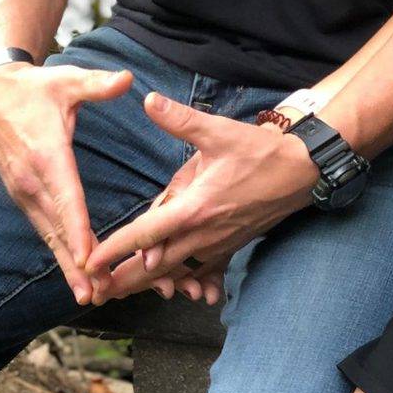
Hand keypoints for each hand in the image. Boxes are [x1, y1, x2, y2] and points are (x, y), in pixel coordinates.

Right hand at [0, 61, 133, 307]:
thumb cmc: (36, 89)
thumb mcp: (67, 81)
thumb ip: (98, 84)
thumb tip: (126, 80)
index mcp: (47, 155)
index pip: (66, 198)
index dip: (78, 229)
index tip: (88, 256)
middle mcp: (32, 180)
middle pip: (58, 227)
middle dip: (76, 262)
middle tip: (95, 292)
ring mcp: (24, 190)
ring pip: (49, 233)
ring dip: (66, 264)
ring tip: (87, 293)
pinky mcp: (23, 194)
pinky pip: (44, 226)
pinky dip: (58, 250)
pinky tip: (72, 271)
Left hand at [83, 94, 316, 300]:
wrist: (304, 170)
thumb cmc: (262, 152)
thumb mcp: (220, 132)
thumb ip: (180, 119)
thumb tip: (149, 100)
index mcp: (195, 208)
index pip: (144, 235)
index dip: (113, 251)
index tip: (88, 264)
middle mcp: (204, 234)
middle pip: (154, 266)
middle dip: (122, 281)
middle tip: (94, 293)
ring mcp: (219, 244)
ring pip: (175, 272)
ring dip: (148, 283)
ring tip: (121, 293)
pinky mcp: (232, 245)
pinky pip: (201, 271)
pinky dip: (182, 281)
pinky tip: (171, 288)